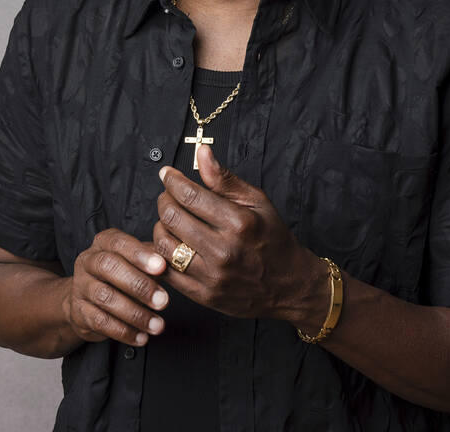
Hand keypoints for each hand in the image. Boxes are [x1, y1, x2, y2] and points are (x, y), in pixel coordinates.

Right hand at [65, 228, 169, 345]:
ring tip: (158, 325)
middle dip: (138, 285)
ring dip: (135, 314)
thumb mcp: (136, 261)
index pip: (119, 243)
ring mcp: (80, 286)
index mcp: (103, 243)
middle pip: (108, 267)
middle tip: (163, 301)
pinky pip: (100, 322)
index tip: (161, 267)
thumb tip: (177, 262)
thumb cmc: (120, 274)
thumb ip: (154, 258)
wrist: (86, 298)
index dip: (140, 254)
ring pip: (105, 297)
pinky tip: (142, 337)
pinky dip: (124, 331)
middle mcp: (87, 261)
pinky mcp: (78, 312)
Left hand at [153, 145, 325, 320]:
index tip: (167, 174)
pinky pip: (167, 272)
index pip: (189, 195)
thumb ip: (225, 179)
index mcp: (239, 223)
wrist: (289, 286)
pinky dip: (161, 255)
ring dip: (160, 227)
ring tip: (170, 220)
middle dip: (164, 200)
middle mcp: (224, 250)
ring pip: (164, 245)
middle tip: (168, 196)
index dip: (172, 180)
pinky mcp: (204, 296)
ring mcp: (213, 276)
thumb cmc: (273, 239)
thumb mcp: (257, 202)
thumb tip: (202, 153)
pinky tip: (170, 243)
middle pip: (171, 217)